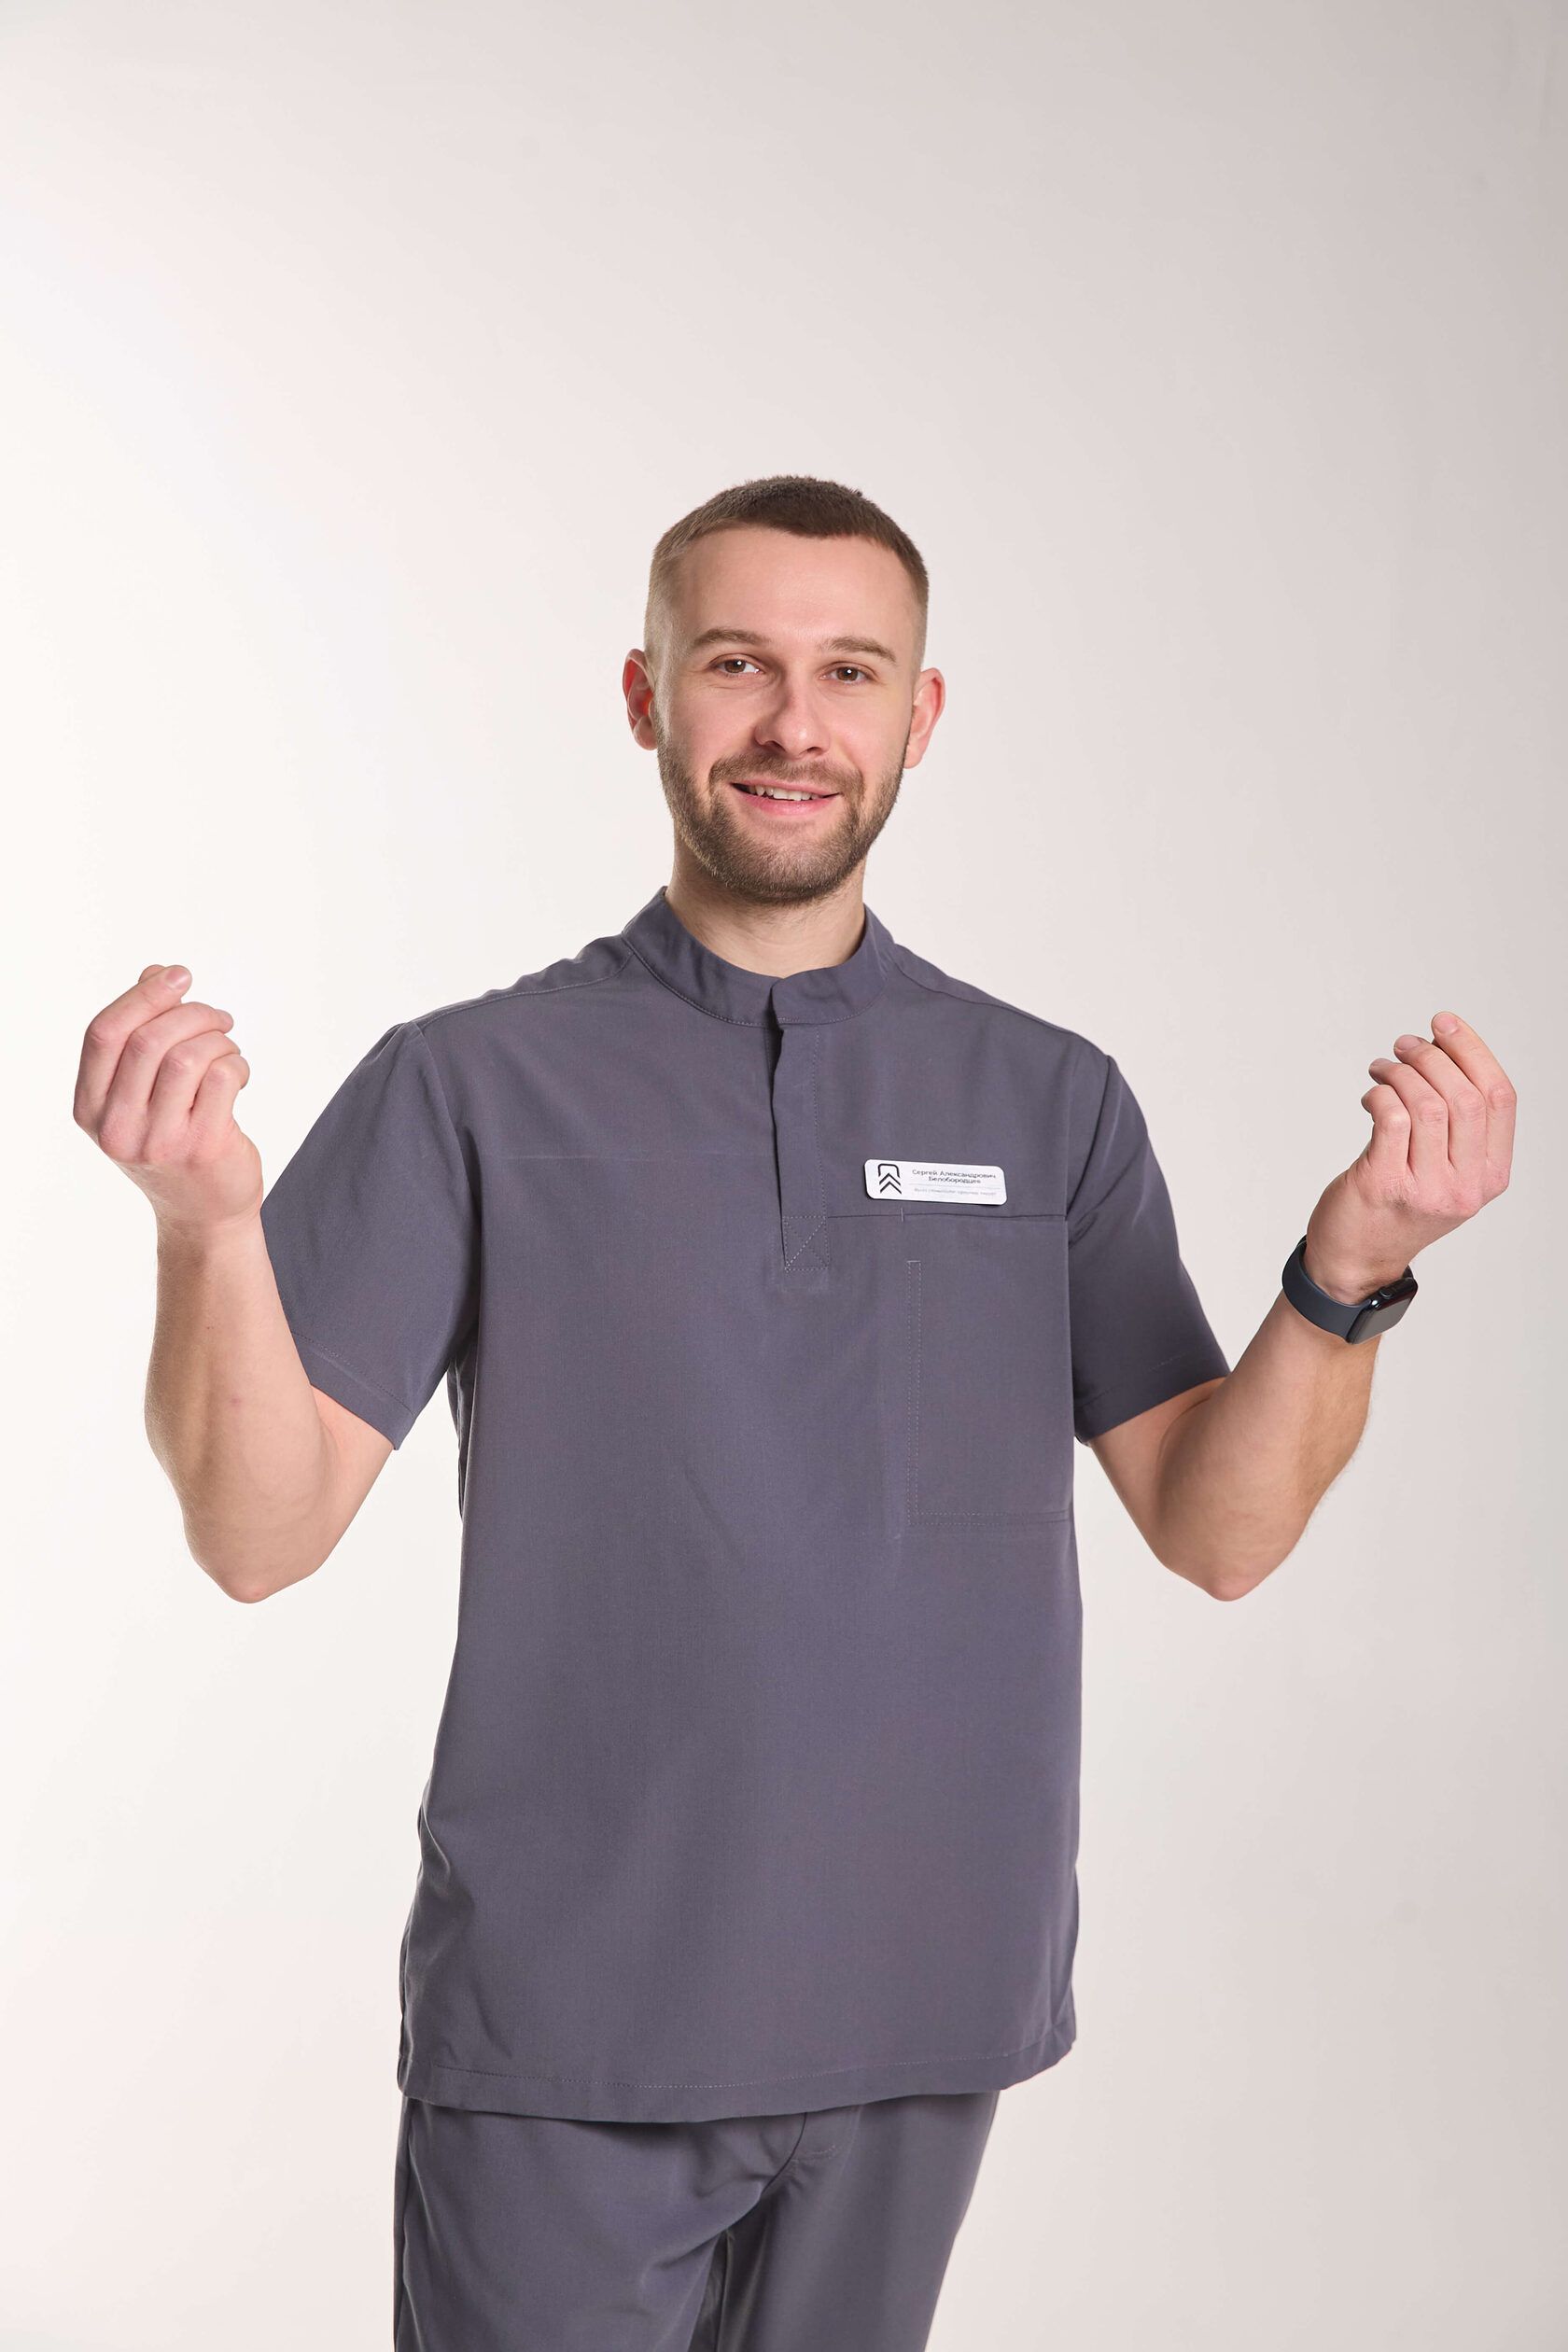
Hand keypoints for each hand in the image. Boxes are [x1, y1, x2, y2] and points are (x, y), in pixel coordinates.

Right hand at [73, 964, 261, 1233]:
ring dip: (218, 1038)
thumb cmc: (172, 1139)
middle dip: (192, 1013)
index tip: (178, 976)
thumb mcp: (141, 1094)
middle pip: (148, 1040)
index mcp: (89, 1108)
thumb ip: (141, 1034)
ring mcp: (159, 1141)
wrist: (203, 1213)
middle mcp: (116, 1127)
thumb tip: (155, 972)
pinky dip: (237, 1063)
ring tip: (228, 1047)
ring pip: (188, 1056)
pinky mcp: (203, 1147)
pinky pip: (223, 1077)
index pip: (104, 1033)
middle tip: (219, 1017)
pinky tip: (238, 1076)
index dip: (143, 996)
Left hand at [1302, 1011, 1515, 1302]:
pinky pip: (1390, 1117)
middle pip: (1465, 1096)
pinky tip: (1370, 1093)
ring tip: (1382, 1067)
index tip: (1444, 1024)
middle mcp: (1466, 1186)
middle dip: (1433, 1056)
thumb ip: (1457, 1127)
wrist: (1356, 1261)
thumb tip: (1442, 1049)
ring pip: (1427, 1103)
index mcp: (1491, 1176)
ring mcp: (1427, 1188)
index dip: (1473, 1051)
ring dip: (1400, 1072)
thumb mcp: (1447, 1174)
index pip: (1500, 1098)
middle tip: (1405, 1045)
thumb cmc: (1397, 1208)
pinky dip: (1379, 1093)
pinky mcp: (1385, 1185)